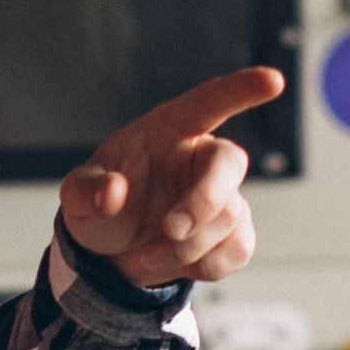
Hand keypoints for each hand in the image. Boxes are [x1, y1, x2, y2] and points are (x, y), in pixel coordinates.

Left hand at [56, 67, 281, 289]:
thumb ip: (86, 191)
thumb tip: (113, 192)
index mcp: (169, 130)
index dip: (241, 90)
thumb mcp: (76, 197)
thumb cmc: (100, 207)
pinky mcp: (234, 232)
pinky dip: (202, 267)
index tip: (273, 81)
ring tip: (142, 257)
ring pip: (228, 218)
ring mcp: (223, 195)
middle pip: (229, 164)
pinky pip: (238, 250)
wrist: (112, 253)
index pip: (209, 102)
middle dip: (204, 201)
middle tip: (170, 230)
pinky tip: (172, 263)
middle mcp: (202, 157)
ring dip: (183, 249)